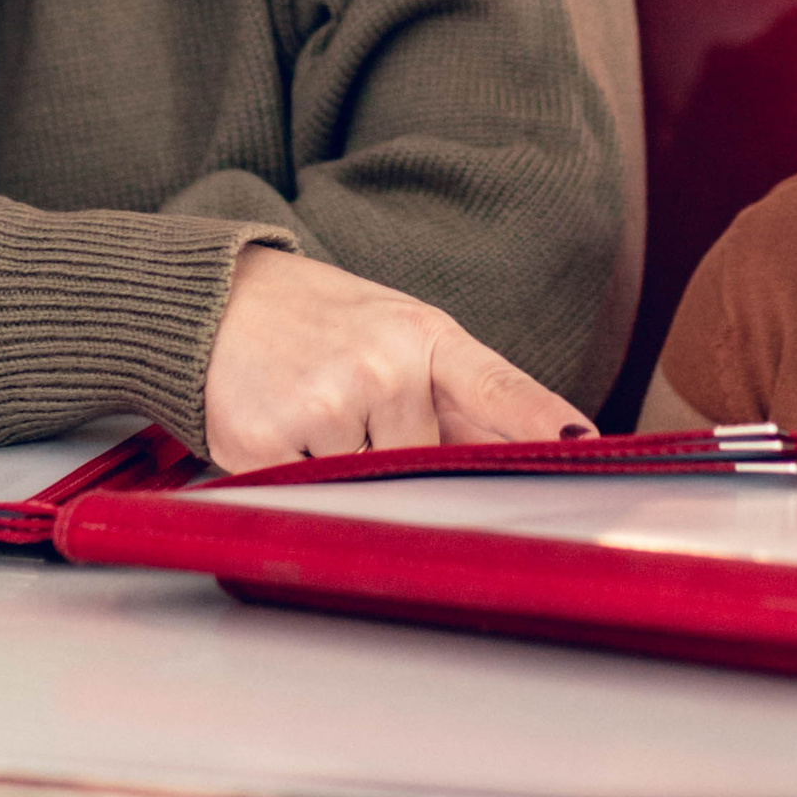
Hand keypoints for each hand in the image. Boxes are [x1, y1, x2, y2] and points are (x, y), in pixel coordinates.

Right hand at [202, 244, 589, 470]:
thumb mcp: (395, 335)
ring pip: (365, 487)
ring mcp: (326, 400)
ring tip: (312, 413)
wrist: (212, 300)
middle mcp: (382, 364)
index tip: (585, 446)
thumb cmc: (318, 323)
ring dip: (341, 469)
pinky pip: (305, 496)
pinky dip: (295, 476)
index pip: (499, 386)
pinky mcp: (268, 440)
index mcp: (425, 336)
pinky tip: (281, 429)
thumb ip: (455, 396)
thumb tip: (524, 456)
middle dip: (399, 461)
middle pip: (426, 466)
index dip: (541, 422)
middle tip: (356, 413)